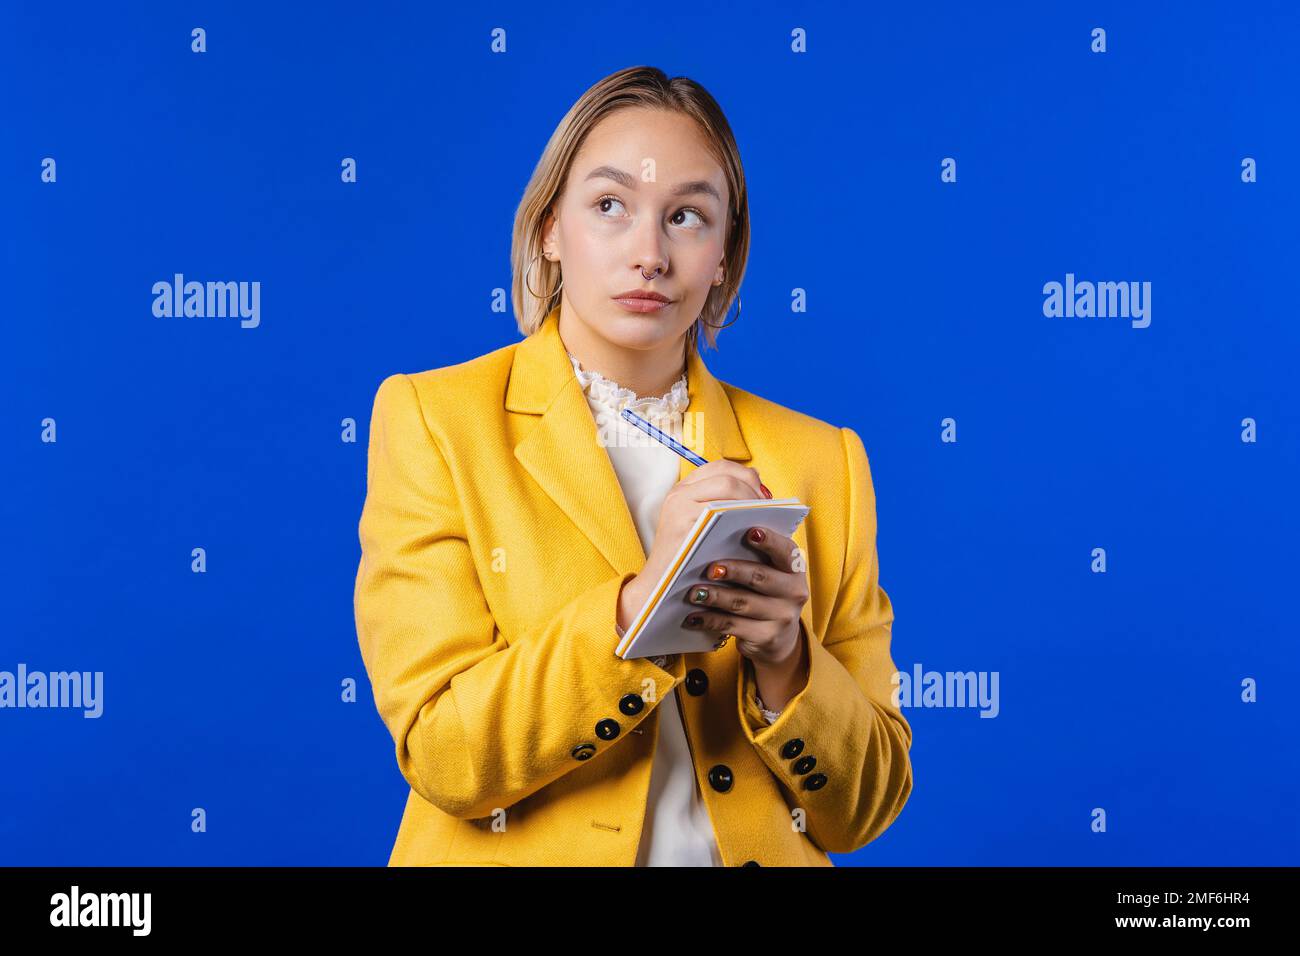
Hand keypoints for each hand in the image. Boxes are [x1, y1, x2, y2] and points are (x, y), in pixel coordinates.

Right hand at [616, 459, 770, 632]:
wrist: (661, 589)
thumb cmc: (689, 561)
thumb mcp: (701, 528)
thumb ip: (723, 508)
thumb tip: (762, 494)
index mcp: (682, 490)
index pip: (720, 467)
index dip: (746, 475)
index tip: (763, 493)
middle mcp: (678, 493)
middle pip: (727, 474)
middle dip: (753, 486)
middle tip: (768, 505)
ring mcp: (680, 505)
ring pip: (727, 485)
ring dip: (751, 498)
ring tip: (765, 515)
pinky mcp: (684, 521)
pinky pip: (723, 507)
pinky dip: (743, 513)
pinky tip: (755, 527)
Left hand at [680, 526, 808, 669]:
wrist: (779, 637)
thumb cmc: (765, 592)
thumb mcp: (768, 573)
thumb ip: (751, 558)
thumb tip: (713, 545)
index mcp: (794, 568)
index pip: (786, 551)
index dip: (770, 541)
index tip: (750, 532)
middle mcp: (794, 592)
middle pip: (761, 577)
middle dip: (734, 571)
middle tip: (710, 569)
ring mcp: (782, 617)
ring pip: (743, 603)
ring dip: (715, 597)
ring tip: (694, 593)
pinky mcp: (766, 638)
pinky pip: (732, 626)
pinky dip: (709, 620)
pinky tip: (693, 616)